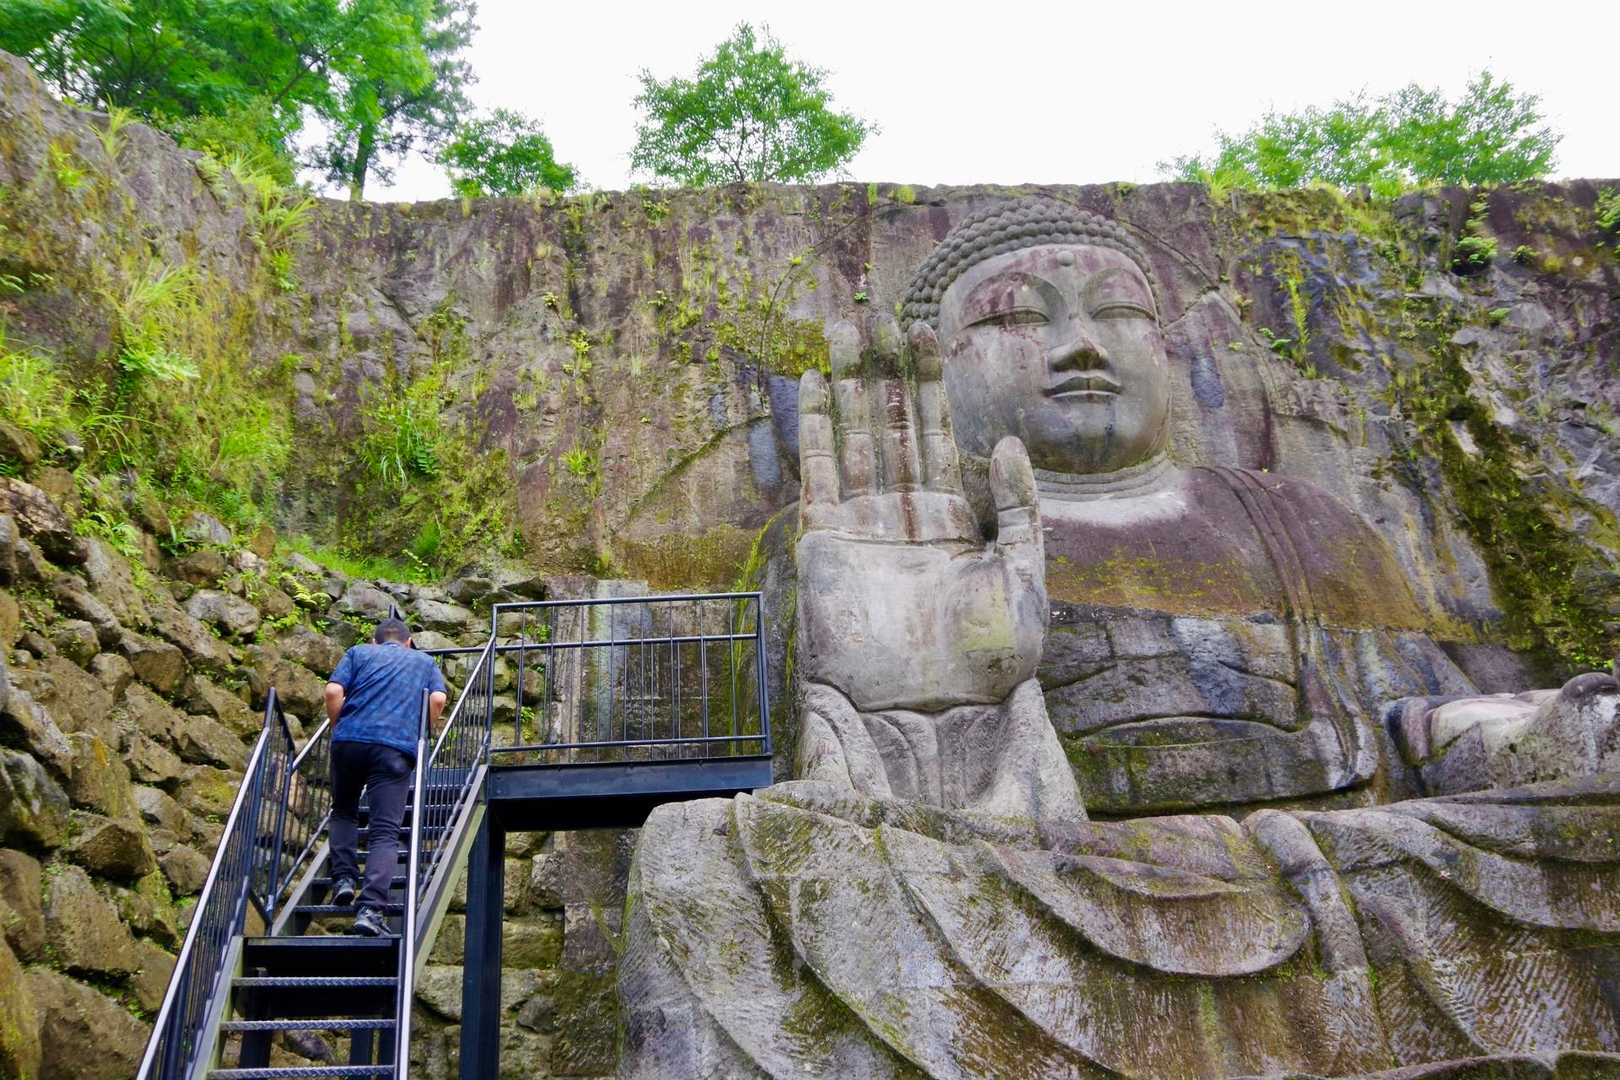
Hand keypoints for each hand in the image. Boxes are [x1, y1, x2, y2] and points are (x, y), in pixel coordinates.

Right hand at [796, 315, 1045, 712]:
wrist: (932, 722)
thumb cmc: (990, 666)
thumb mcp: (1028, 581)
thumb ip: (1019, 511)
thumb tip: (1010, 443)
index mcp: (952, 520)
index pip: (937, 434)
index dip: (930, 382)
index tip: (924, 329)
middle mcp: (903, 516)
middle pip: (890, 424)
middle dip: (883, 368)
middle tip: (876, 310)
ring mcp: (862, 528)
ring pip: (853, 437)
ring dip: (848, 383)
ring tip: (845, 325)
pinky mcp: (824, 546)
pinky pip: (818, 475)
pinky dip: (816, 429)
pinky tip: (817, 384)